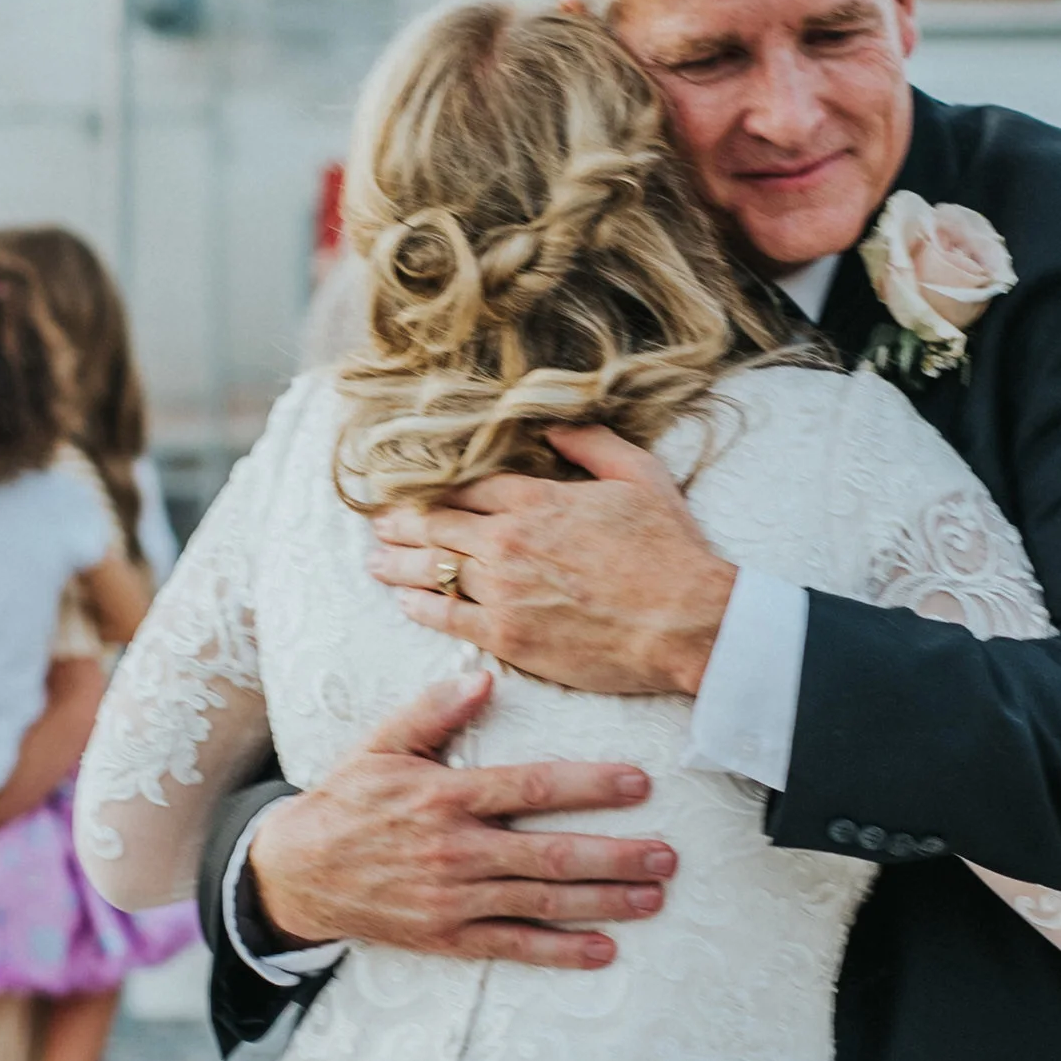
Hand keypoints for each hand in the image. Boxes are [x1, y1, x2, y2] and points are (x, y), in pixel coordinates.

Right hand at [247, 668, 673, 969]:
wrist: (296, 873)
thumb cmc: (349, 801)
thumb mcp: (380, 746)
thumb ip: (432, 713)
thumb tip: (483, 679)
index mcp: (443, 797)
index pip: (530, 787)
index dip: (589, 785)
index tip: (639, 782)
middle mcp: (454, 851)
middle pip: (550, 854)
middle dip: (616, 855)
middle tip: (667, 854)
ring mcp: (452, 899)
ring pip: (541, 903)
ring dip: (603, 902)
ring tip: (653, 896)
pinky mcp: (447, 937)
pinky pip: (512, 946)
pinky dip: (560, 951)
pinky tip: (604, 950)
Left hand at [366, 430, 735, 700]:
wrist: (686, 621)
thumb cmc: (670, 550)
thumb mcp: (639, 475)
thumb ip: (590, 444)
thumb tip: (551, 425)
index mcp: (537, 500)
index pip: (467, 487)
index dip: (436, 488)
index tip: (415, 490)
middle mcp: (509, 541)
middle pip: (437, 525)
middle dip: (401, 522)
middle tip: (378, 522)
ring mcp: (503, 590)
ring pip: (432, 569)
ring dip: (397, 563)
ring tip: (375, 562)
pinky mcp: (507, 636)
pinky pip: (447, 617)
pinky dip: (420, 606)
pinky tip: (404, 601)